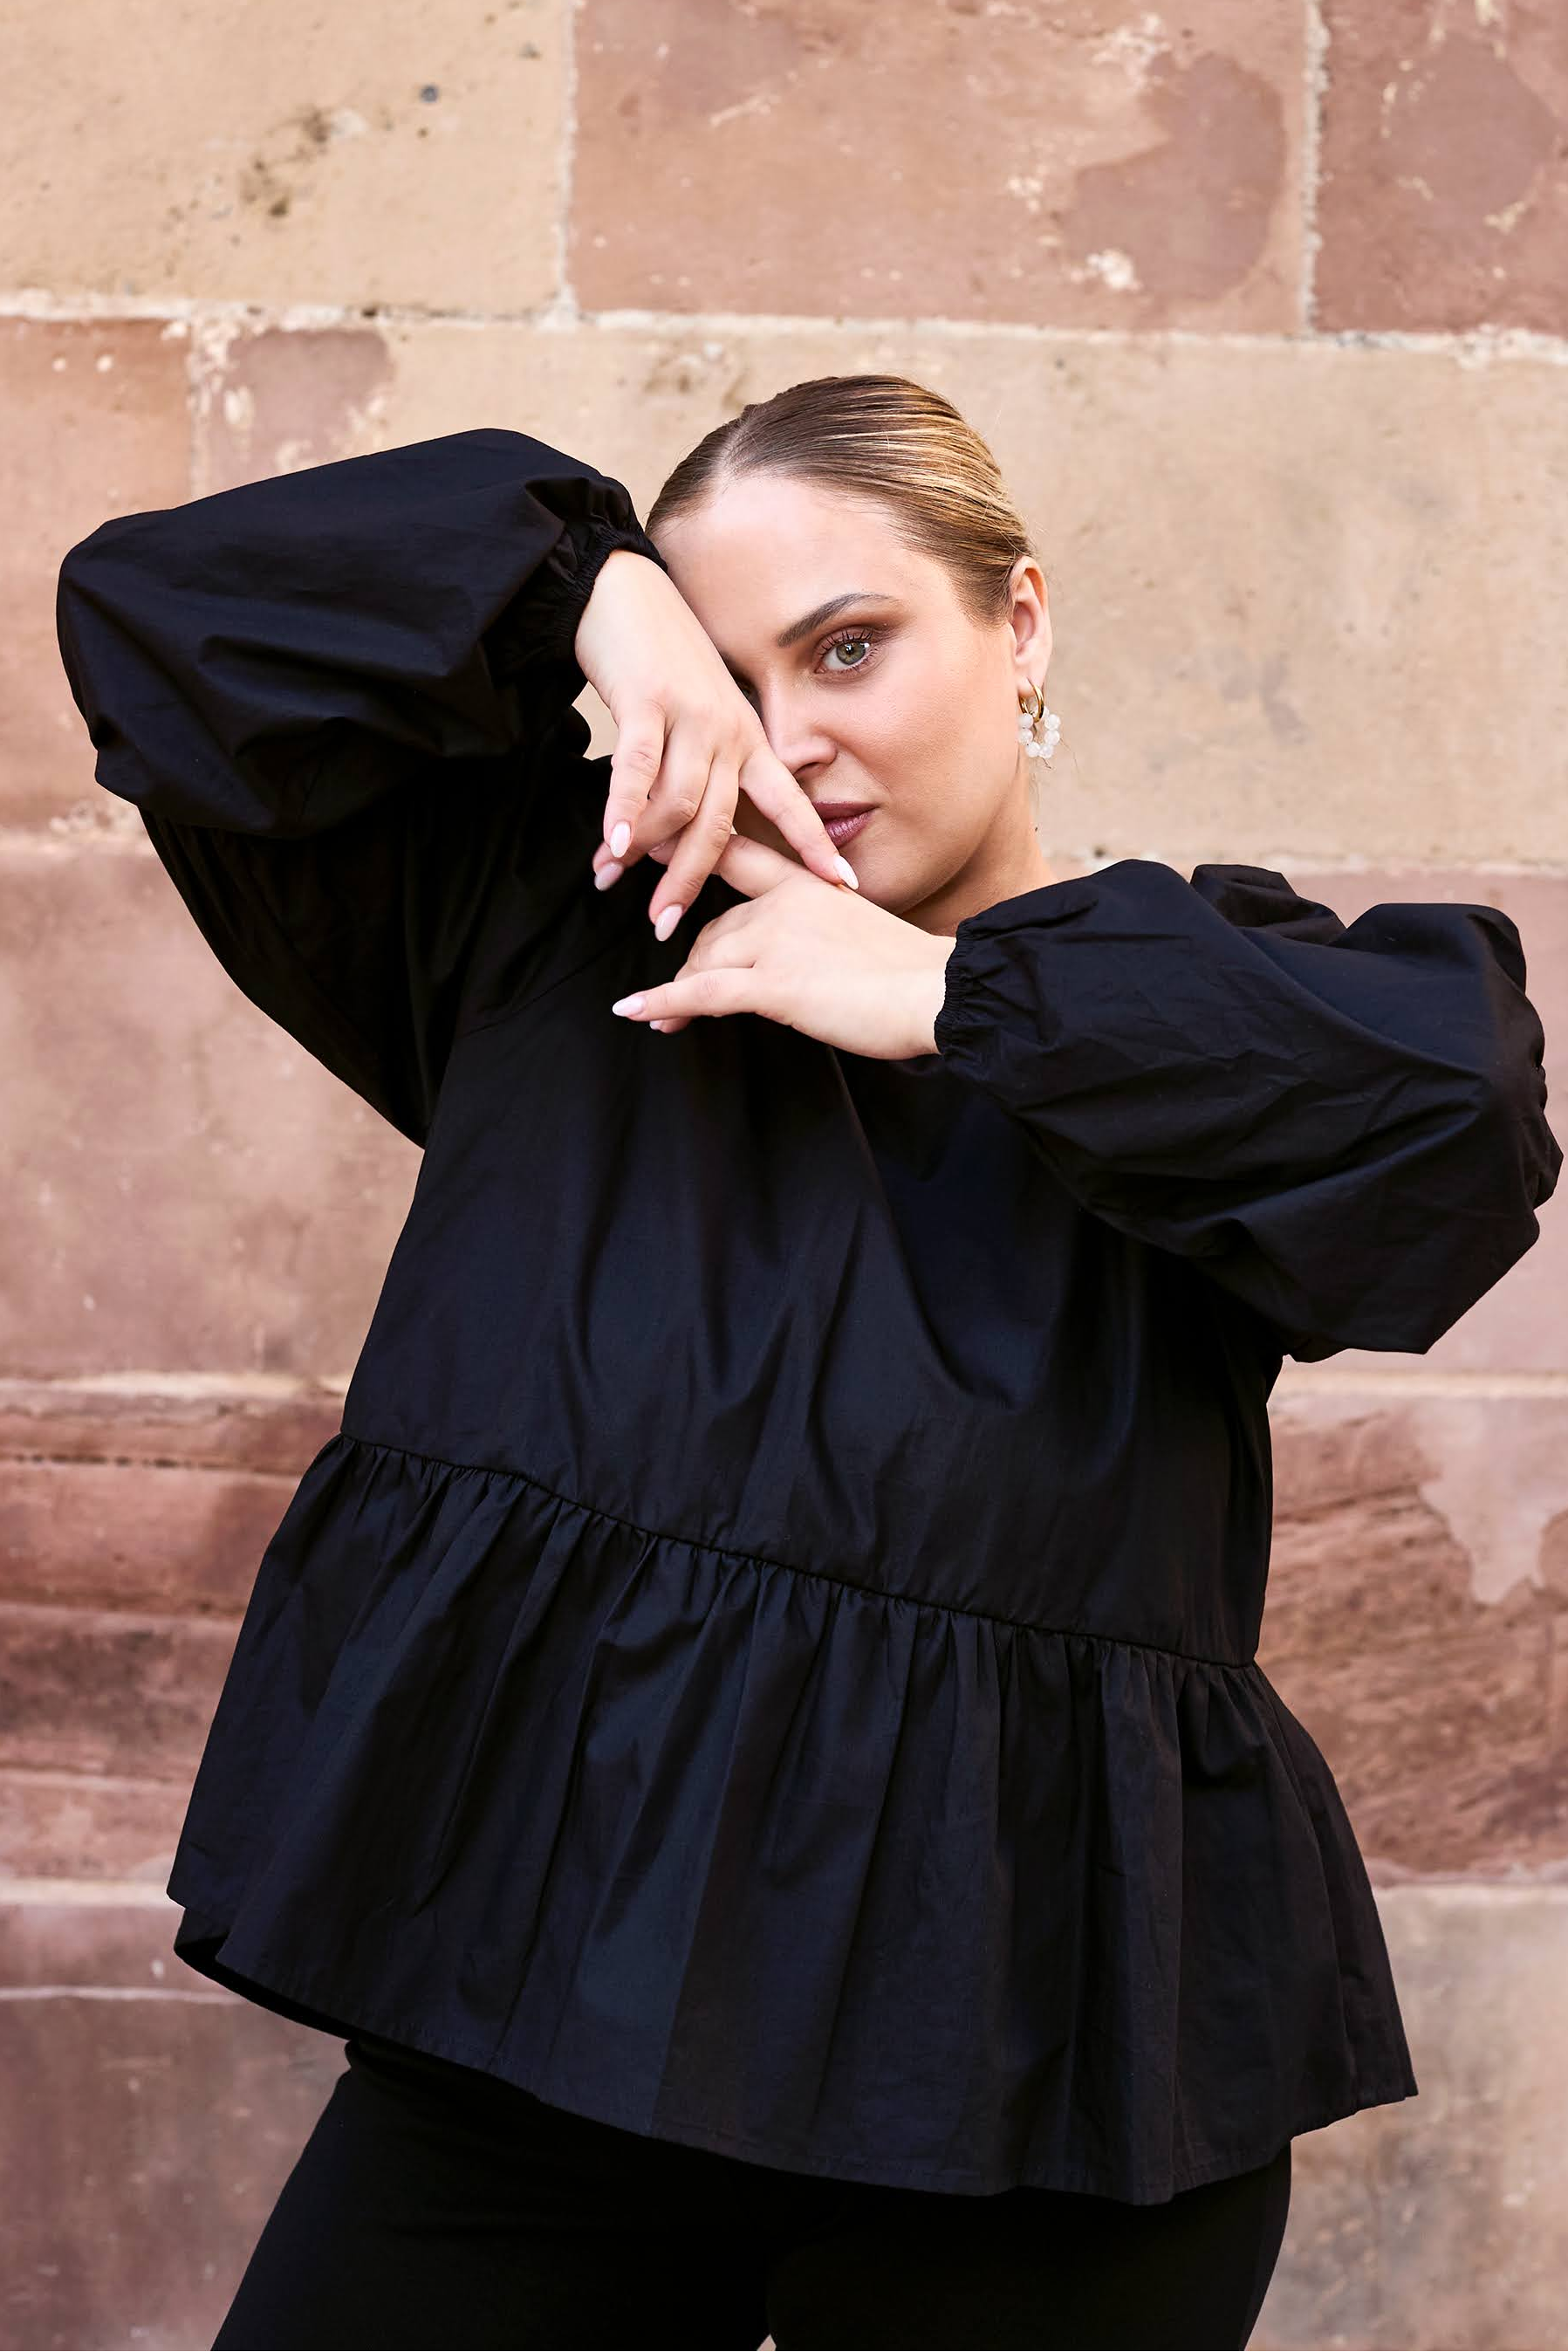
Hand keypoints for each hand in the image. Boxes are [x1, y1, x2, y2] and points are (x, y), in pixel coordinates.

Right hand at [572, 549, 857, 932]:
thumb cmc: (661, 662)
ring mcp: (691, 715)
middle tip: (665, 926)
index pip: (790, 803)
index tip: (845, 887)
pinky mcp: (648, 699)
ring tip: (613, 880)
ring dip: (645, 850)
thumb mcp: (700, 717)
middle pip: (721, 825)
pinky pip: (638, 767)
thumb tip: (691, 836)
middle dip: (692, 880)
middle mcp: (729, 731)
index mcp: (748, 740)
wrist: (627, 593)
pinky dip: (623, 808)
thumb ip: (705, 771)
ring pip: (679, 803)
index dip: (816, 847)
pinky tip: (610, 842)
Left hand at [609, 833, 954, 1059]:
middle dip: (691, 959)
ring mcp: (776, 942)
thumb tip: (798, 964)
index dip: (692, 849)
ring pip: (704, 959)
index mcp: (806, 884)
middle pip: (714, 927)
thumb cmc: (912, 974)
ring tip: (659, 1017)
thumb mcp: (858, 934)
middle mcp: (783, 904)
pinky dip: (662, 1004)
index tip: (656, 843)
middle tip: (674, 990)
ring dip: (676, 991)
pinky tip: (635, 1012)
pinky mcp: (773, 984)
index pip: (738, 856)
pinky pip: (701, 993)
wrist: (937, 993)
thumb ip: (818, 934)